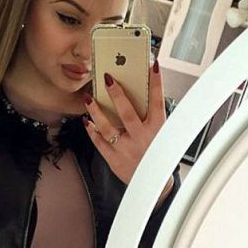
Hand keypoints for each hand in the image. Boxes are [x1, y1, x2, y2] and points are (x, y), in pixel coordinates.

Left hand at [83, 60, 169, 185]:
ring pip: (108, 128)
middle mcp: (142, 138)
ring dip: (96, 111)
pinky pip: (99, 142)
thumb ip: (149, 116)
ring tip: (88, 98)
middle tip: (107, 78)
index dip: (156, 83)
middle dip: (117, 94)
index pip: (158, 102)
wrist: (152, 182)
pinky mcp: (114, 159)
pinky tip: (87, 120)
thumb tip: (136, 92)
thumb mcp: (159, 134)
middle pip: (127, 112)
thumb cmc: (154, 153)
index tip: (153, 65)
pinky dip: (92, 131)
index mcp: (157, 129)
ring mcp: (126, 149)